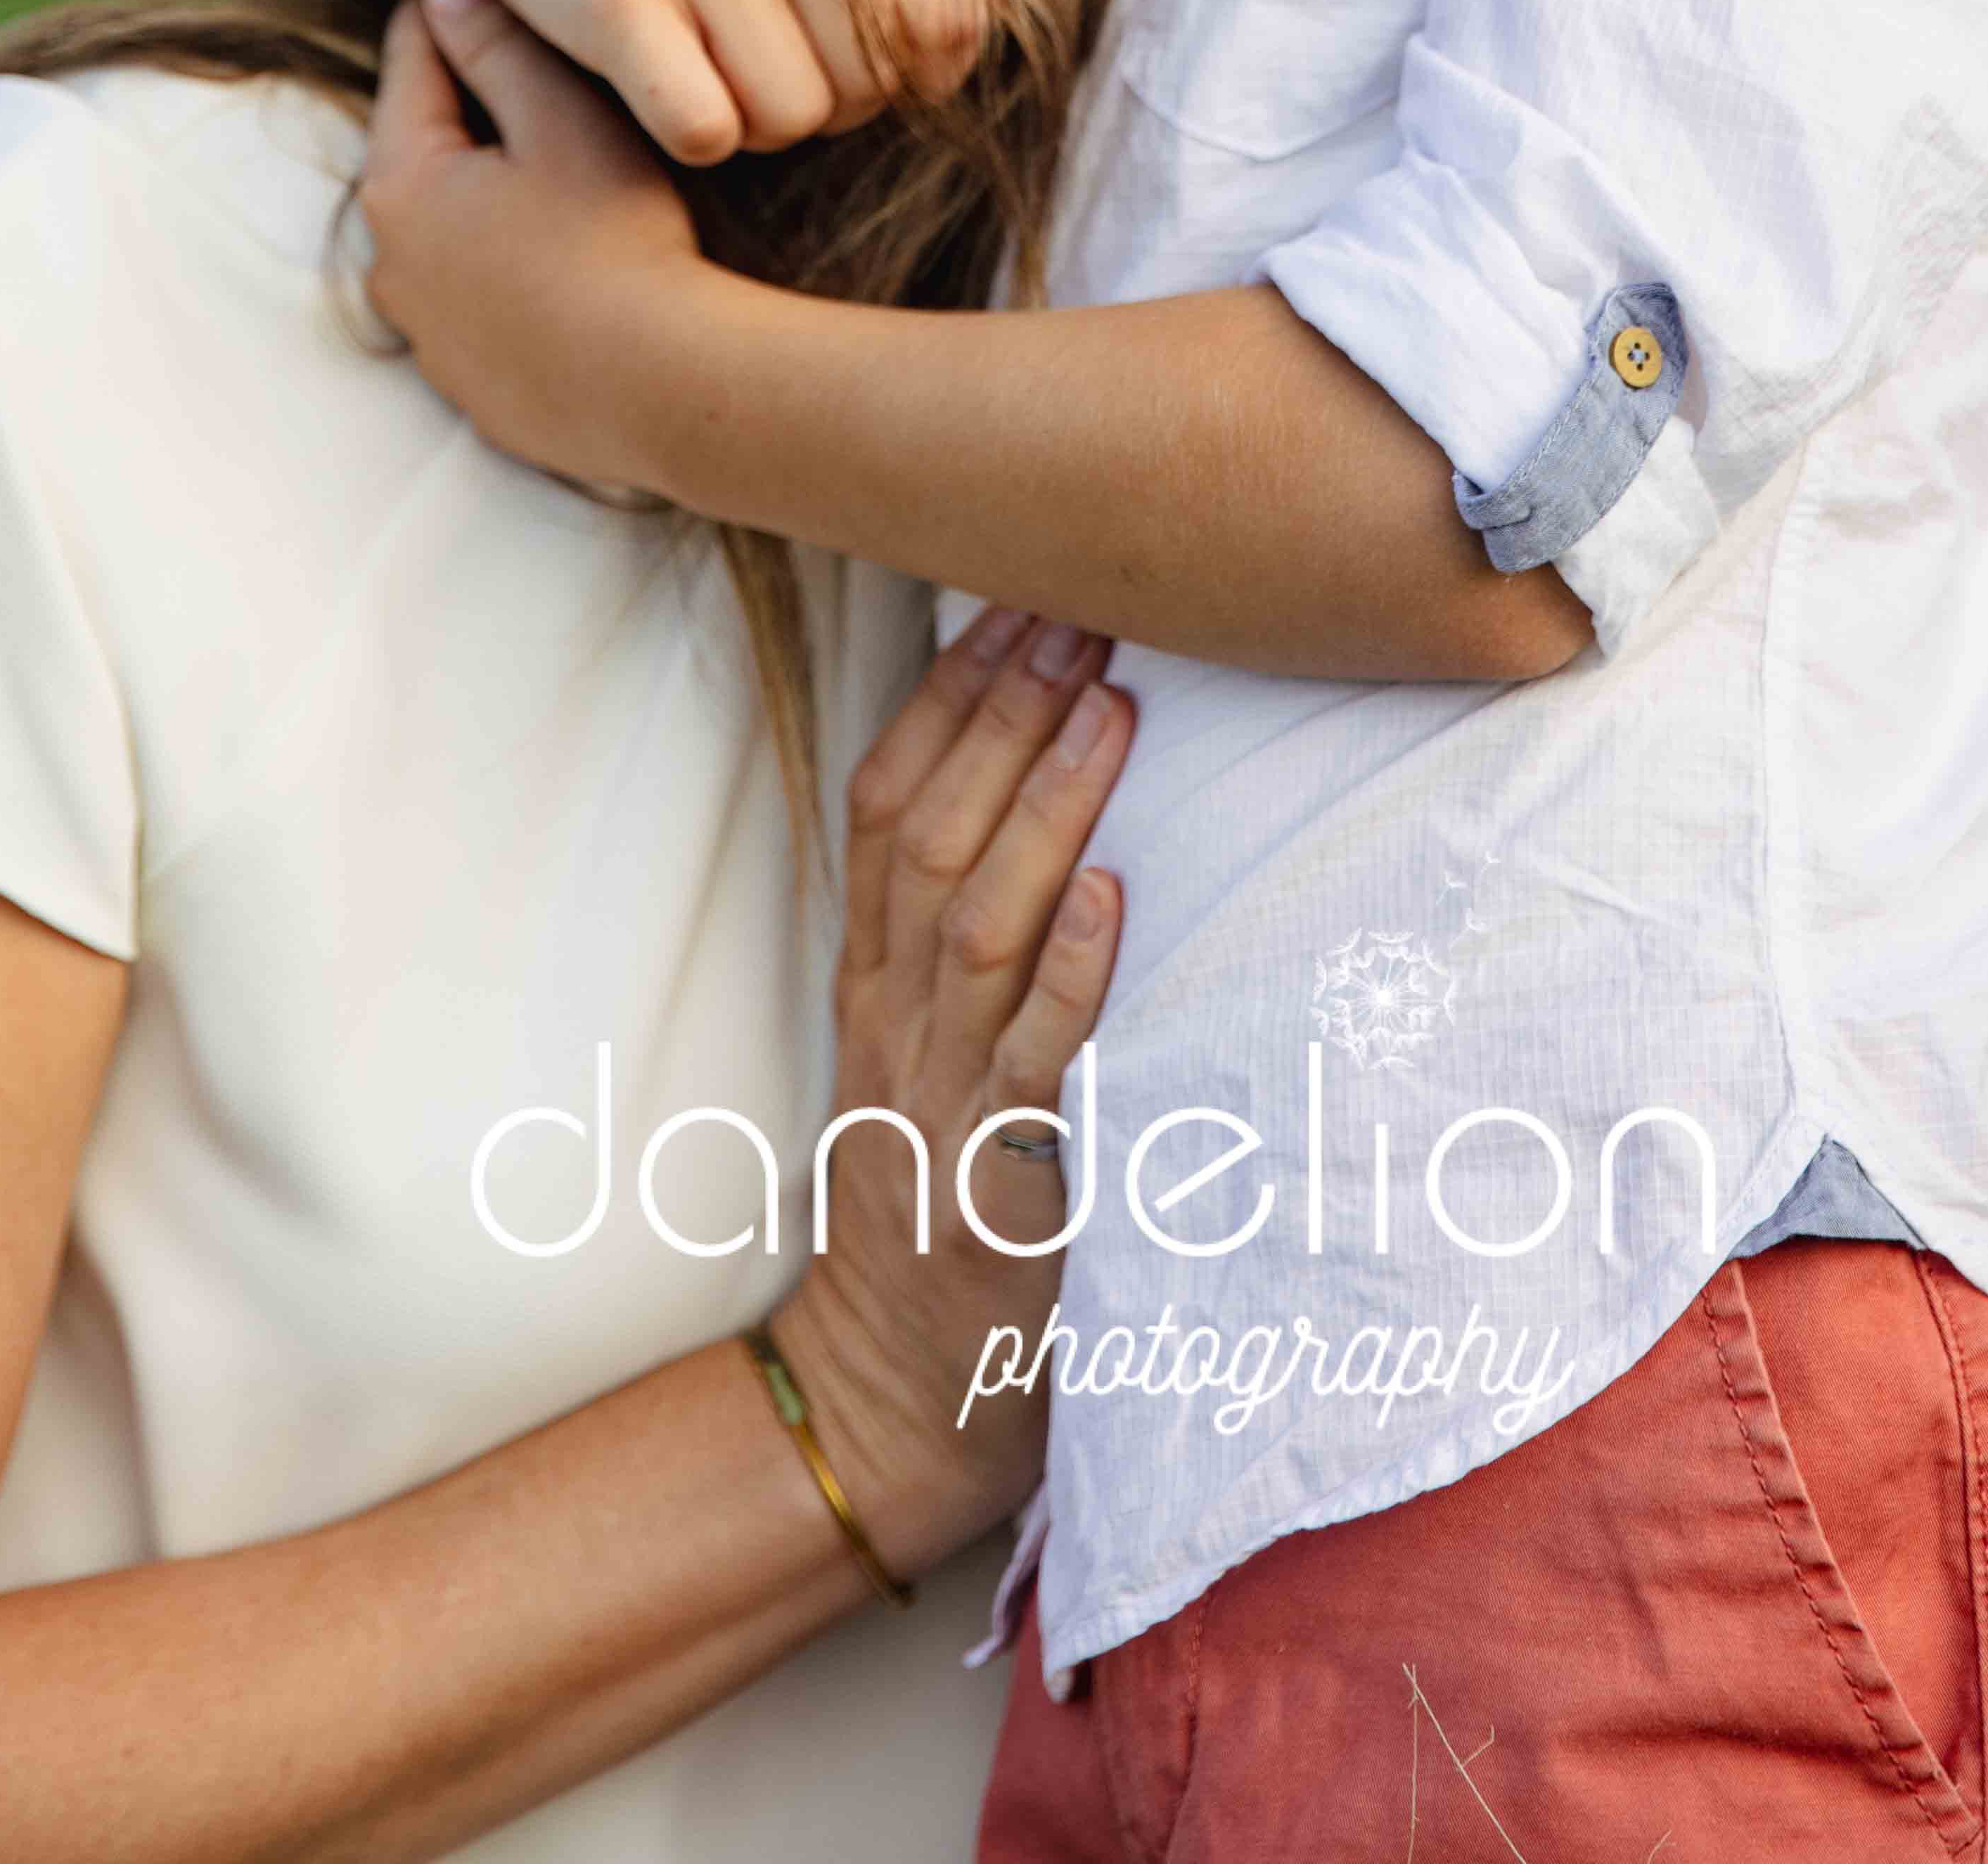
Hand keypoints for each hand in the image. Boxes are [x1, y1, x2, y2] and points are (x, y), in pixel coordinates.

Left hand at [354, 0, 711, 488]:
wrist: (664, 389)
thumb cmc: (618, 237)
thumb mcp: (563, 118)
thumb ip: (497, 45)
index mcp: (402, 184)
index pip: (410, 64)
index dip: (449, 14)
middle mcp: (391, 265)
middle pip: (421, 154)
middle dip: (467, 112)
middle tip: (534, 74)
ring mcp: (427, 337)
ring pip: (446, 238)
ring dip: (484, 202)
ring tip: (558, 179)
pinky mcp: (469, 388)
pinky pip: (476, 309)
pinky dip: (506, 278)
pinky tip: (566, 269)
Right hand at [450, 0, 999, 165]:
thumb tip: (943, 79)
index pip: (948, 23)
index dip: (905, 75)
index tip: (839, 54)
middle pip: (867, 88)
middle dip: (817, 104)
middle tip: (748, 54)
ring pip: (790, 118)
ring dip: (750, 121)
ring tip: (704, 61)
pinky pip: (704, 130)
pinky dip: (686, 132)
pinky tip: (655, 76)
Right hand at [766, 602, 1130, 1578]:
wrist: (892, 1392)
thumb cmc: (933, 1202)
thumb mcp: (916, 1050)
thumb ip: (953, 934)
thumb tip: (1027, 780)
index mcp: (871, 980)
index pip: (889, 801)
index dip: (946, 693)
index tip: (1012, 595)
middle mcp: (892, 1022)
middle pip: (933, 836)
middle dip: (1004, 712)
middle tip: (1081, 608)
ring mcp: (940, 1101)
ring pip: (979, 924)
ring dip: (1044, 807)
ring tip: (1109, 707)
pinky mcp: (1000, 1186)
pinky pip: (1035, 1064)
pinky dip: (1073, 976)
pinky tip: (1116, 898)